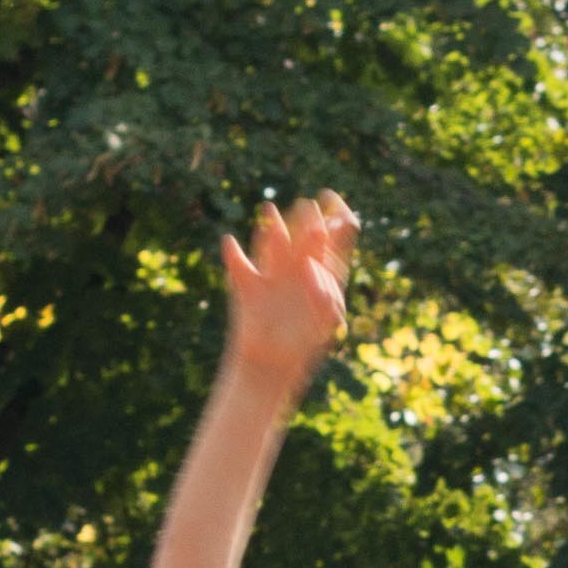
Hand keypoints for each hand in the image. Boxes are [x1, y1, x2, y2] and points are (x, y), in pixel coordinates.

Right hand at [221, 192, 355, 380]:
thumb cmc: (304, 349)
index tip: (331, 201)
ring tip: (270, 210)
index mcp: (323, 273)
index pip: (336, 235)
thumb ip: (324, 296)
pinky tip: (230, 242)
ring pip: (273, 240)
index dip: (336, 213)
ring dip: (272, 224)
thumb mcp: (323, 324)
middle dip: (307, 219)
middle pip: (306, 233)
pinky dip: (233, 252)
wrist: (273, 366)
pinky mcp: (248, 285)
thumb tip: (310, 267)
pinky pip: (238, 263)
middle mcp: (299, 267)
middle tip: (306, 211)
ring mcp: (273, 273)